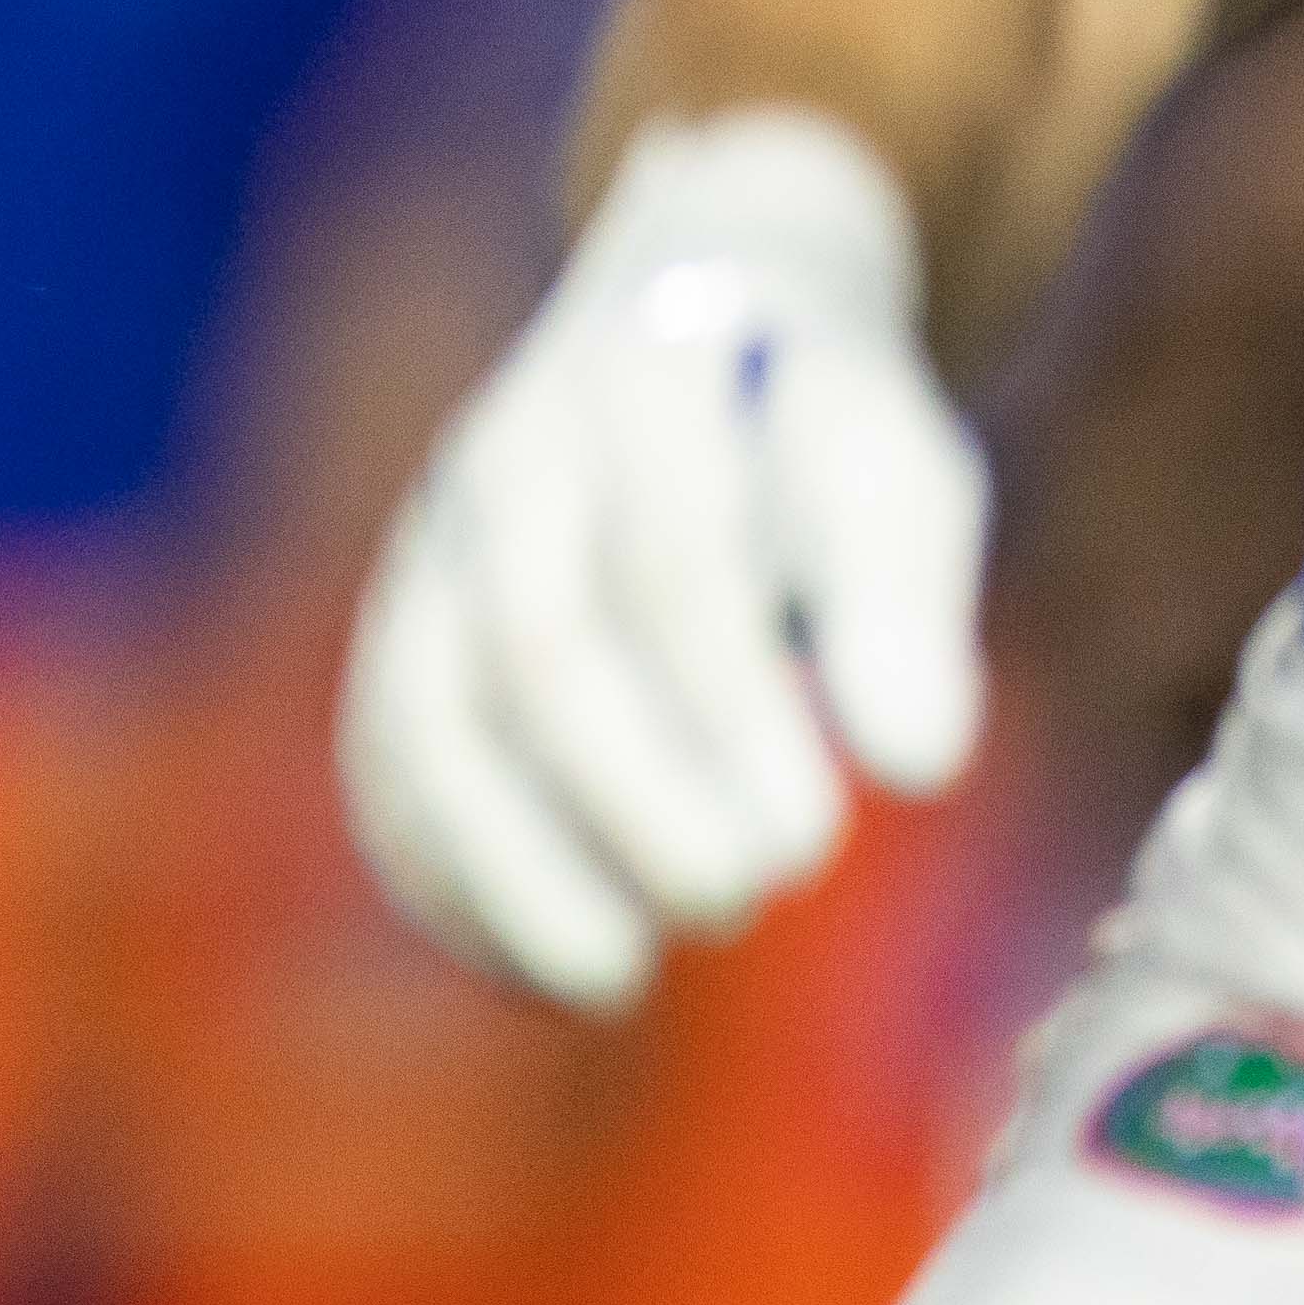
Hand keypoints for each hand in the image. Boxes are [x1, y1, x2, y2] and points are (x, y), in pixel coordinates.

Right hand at [338, 107, 988, 1011]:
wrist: (680, 324)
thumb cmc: (815, 432)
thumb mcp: (895, 474)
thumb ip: (905, 607)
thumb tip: (917, 767)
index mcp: (642, 395)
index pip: (671, 564)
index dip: (728, 713)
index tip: (813, 847)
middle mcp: (507, 463)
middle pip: (535, 647)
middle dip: (626, 799)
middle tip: (736, 900)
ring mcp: (432, 547)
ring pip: (428, 714)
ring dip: (508, 862)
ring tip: (611, 980)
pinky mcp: (401, 628)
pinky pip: (386, 760)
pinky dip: (443, 875)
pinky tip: (530, 972)